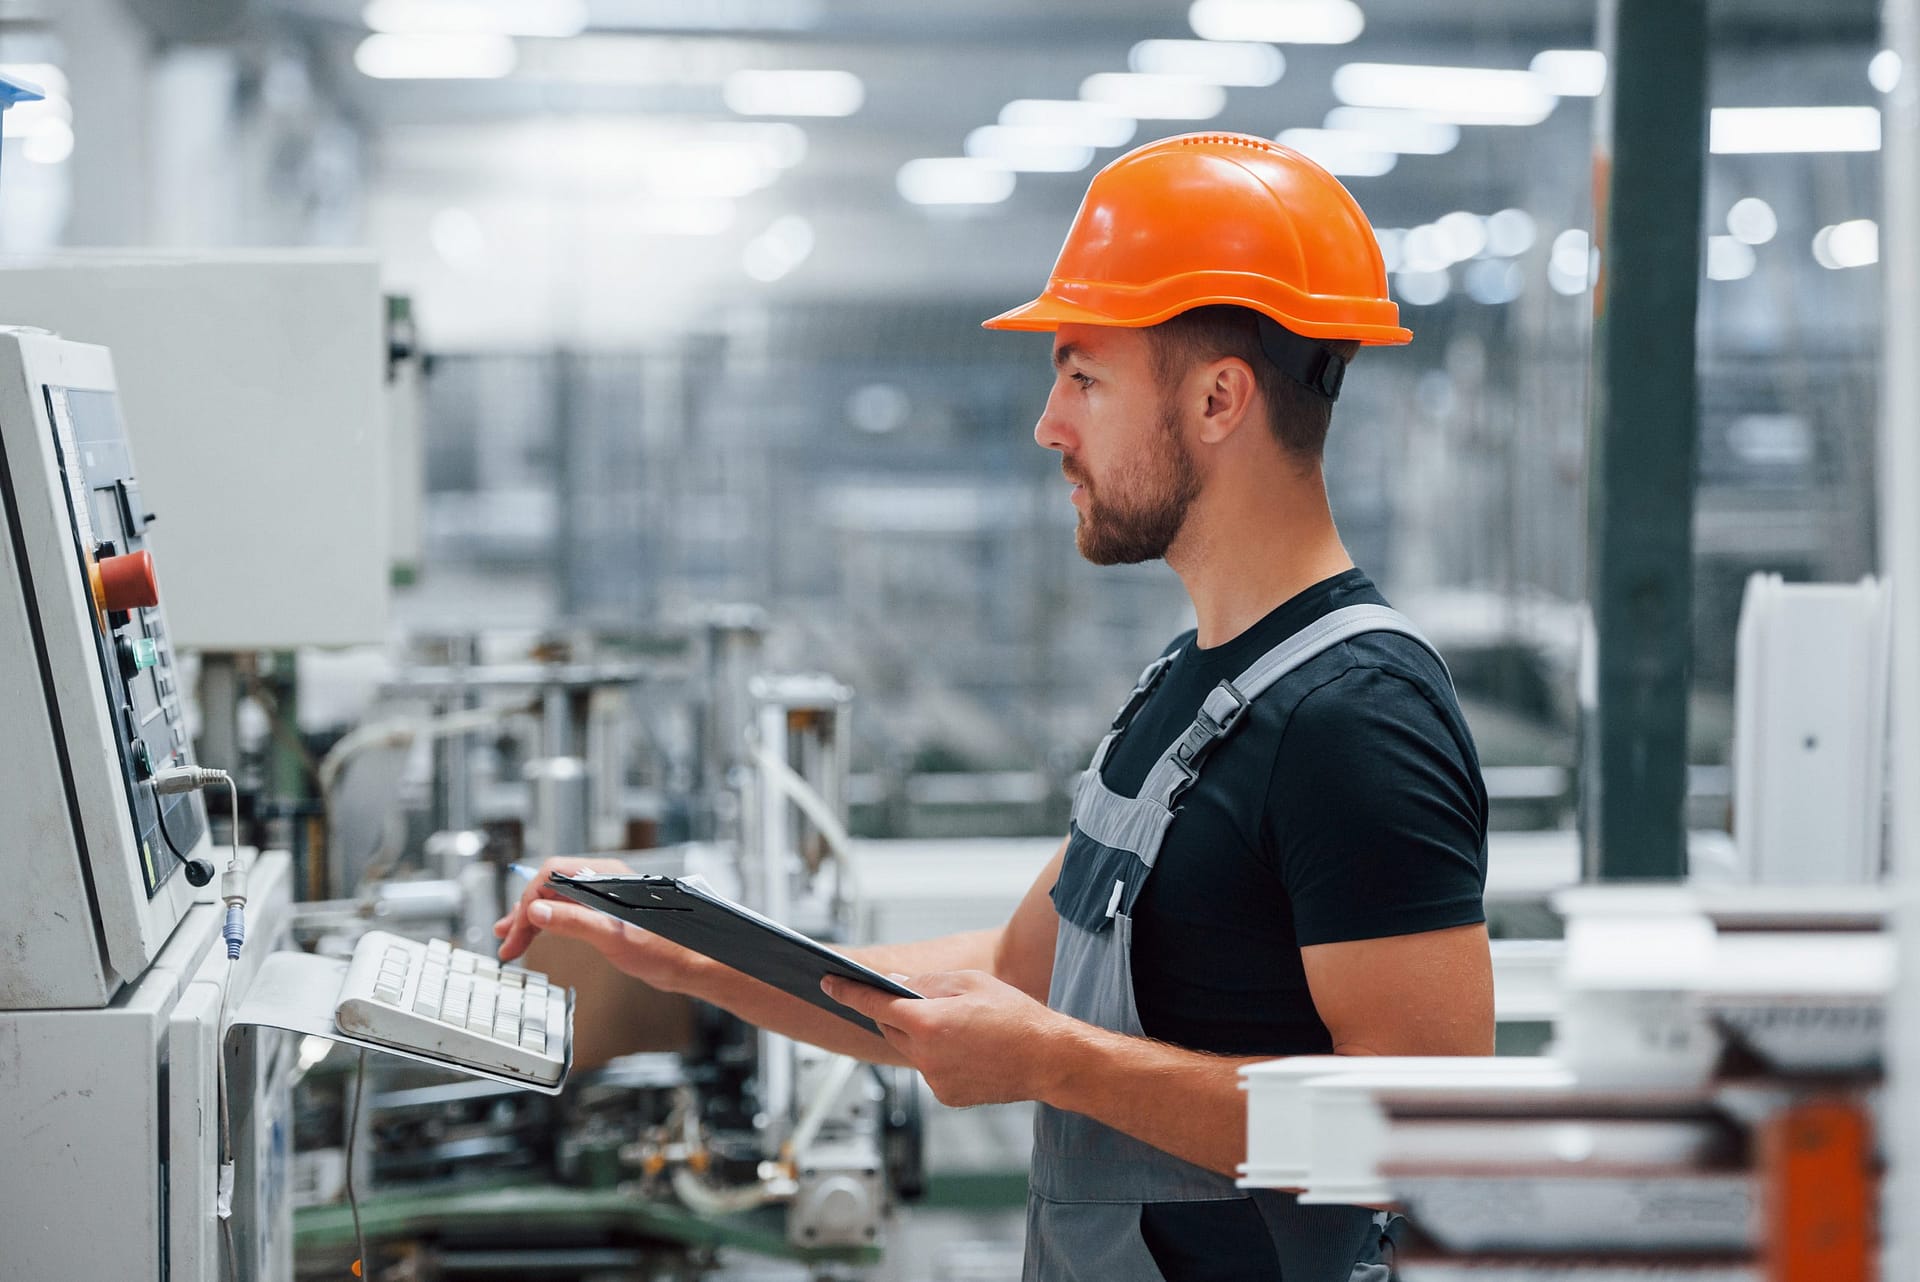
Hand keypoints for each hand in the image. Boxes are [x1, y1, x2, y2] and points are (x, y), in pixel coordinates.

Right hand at [492, 855, 704, 993]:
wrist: (695, 964)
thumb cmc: (666, 950)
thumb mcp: (614, 938)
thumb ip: (575, 921)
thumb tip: (538, 910)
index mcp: (607, 877)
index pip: (552, 875)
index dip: (528, 902)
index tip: (517, 931)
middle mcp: (605, 881)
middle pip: (551, 886)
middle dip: (525, 912)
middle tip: (508, 942)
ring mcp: (607, 897)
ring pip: (558, 899)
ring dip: (533, 918)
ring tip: (511, 940)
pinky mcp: (609, 913)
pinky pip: (571, 910)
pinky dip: (550, 923)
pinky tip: (537, 935)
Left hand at [821, 969, 1071, 1107]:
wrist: (1047, 1059)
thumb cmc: (1015, 1016)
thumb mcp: (970, 982)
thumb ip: (928, 984)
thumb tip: (896, 985)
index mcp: (928, 1023)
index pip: (873, 1004)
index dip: (848, 991)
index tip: (829, 983)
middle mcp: (924, 1055)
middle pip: (889, 1027)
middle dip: (895, 1012)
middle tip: (917, 1000)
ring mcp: (934, 1080)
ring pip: (909, 1050)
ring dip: (919, 1035)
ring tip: (957, 1026)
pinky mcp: (945, 1096)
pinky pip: (927, 1069)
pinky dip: (936, 1056)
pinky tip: (966, 1049)